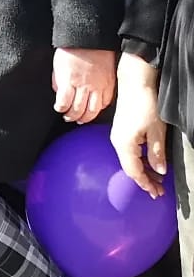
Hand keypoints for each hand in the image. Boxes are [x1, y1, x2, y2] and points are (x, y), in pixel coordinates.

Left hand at [52, 46, 115, 123]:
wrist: (90, 39)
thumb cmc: (71, 50)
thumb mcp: (57, 65)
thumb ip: (58, 81)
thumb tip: (59, 94)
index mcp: (68, 80)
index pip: (63, 103)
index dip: (60, 109)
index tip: (59, 109)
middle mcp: (84, 86)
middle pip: (78, 110)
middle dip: (72, 116)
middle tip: (69, 117)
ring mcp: (98, 86)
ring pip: (93, 110)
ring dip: (86, 117)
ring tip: (81, 118)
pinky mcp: (109, 84)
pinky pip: (106, 102)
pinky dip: (100, 108)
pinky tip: (95, 109)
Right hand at [111, 54, 167, 198]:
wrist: (135, 83)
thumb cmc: (145, 104)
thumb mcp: (157, 131)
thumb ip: (157, 153)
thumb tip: (159, 170)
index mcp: (124, 144)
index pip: (133, 171)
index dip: (145, 184)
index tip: (156, 193)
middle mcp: (117, 142)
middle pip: (130, 167)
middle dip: (144, 180)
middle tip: (158, 190)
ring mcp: (118, 136)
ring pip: (130, 159)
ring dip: (143, 170)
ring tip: (157, 178)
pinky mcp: (122, 130)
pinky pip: (129, 151)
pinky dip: (140, 159)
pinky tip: (149, 161)